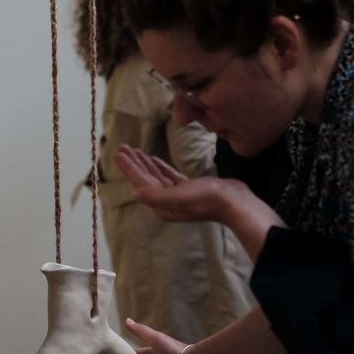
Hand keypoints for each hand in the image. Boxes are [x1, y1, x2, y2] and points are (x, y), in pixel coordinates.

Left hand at [113, 144, 235, 223]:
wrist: (235, 202)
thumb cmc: (208, 199)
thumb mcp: (179, 197)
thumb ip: (156, 196)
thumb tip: (134, 194)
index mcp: (162, 205)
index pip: (140, 182)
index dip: (128, 167)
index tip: (118, 153)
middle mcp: (166, 202)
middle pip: (145, 179)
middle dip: (133, 163)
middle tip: (121, 147)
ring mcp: (177, 195)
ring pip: (155, 176)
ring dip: (144, 163)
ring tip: (133, 150)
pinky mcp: (188, 189)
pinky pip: (168, 176)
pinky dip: (159, 167)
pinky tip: (152, 158)